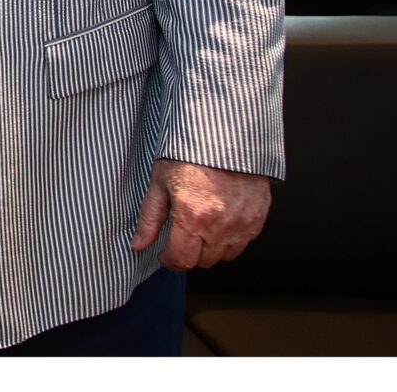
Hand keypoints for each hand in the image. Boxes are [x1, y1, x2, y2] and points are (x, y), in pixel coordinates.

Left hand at [131, 157, 272, 270]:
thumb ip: (149, 219)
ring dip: (211, 248)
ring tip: (201, 225)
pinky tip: (220, 219)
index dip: (170, 261)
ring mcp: (242, 223)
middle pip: (204, 261)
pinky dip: (231, 238)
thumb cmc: (189, 154)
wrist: (224, 136)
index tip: (165, 254)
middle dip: (189, 253)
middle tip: (182, 235)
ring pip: (225, 255)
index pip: (182, 260)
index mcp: (192, 217)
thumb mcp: (160, 183)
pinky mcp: (258, 218)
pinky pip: (243, 241)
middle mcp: (220, 225)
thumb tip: (138, 245)